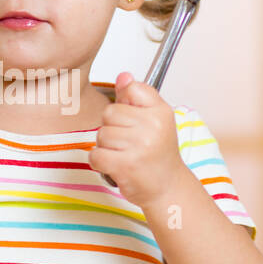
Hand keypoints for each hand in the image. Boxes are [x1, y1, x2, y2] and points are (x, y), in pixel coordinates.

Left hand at [88, 71, 185, 209]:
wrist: (167, 187)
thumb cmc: (158, 154)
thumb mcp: (155, 120)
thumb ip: (137, 96)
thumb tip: (123, 76)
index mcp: (160, 112)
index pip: (131, 89)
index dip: (125, 105)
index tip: (134, 120)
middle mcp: (153, 127)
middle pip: (109, 113)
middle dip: (113, 128)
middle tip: (130, 143)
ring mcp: (139, 147)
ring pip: (101, 135)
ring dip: (107, 147)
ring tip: (125, 155)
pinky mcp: (125, 166)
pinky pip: (96, 155)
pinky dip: (101, 163)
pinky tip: (116, 166)